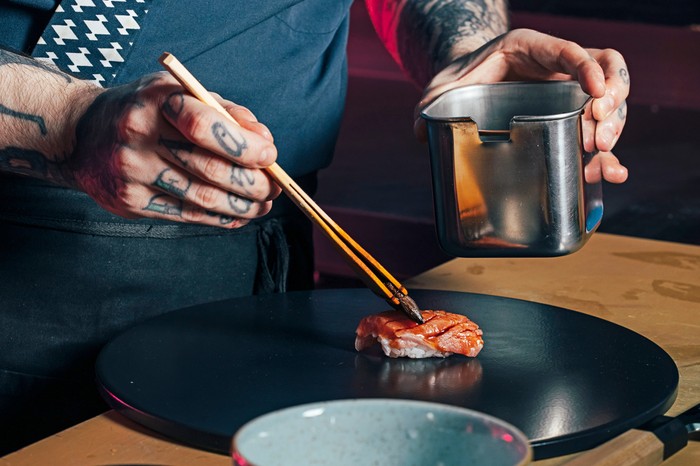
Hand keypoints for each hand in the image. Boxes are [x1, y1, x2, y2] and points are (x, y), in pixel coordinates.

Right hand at [68, 72, 280, 227]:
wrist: (82, 134)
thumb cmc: (145, 110)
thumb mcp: (179, 93)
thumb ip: (225, 112)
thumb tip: (265, 141)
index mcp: (156, 101)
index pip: (207, 126)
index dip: (246, 146)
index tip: (271, 156)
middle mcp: (139, 136)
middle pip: (210, 169)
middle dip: (252, 184)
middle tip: (274, 188)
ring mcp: (132, 172)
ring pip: (202, 198)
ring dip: (242, 207)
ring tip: (262, 205)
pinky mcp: (129, 201)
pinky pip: (185, 215)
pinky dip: (219, 219)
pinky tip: (237, 217)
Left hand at [415, 28, 628, 183]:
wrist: (467, 87)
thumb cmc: (458, 81)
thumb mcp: (441, 90)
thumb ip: (429, 105)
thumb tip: (419, 129)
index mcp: (529, 48)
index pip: (567, 50)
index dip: (586, 67)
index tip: (595, 92)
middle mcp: (556, 68)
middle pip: (606, 71)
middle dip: (612, 101)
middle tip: (597, 132)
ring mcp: (567, 92)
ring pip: (610, 101)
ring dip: (614, 126)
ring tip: (599, 153)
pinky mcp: (568, 119)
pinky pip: (597, 130)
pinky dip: (608, 150)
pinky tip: (611, 172)